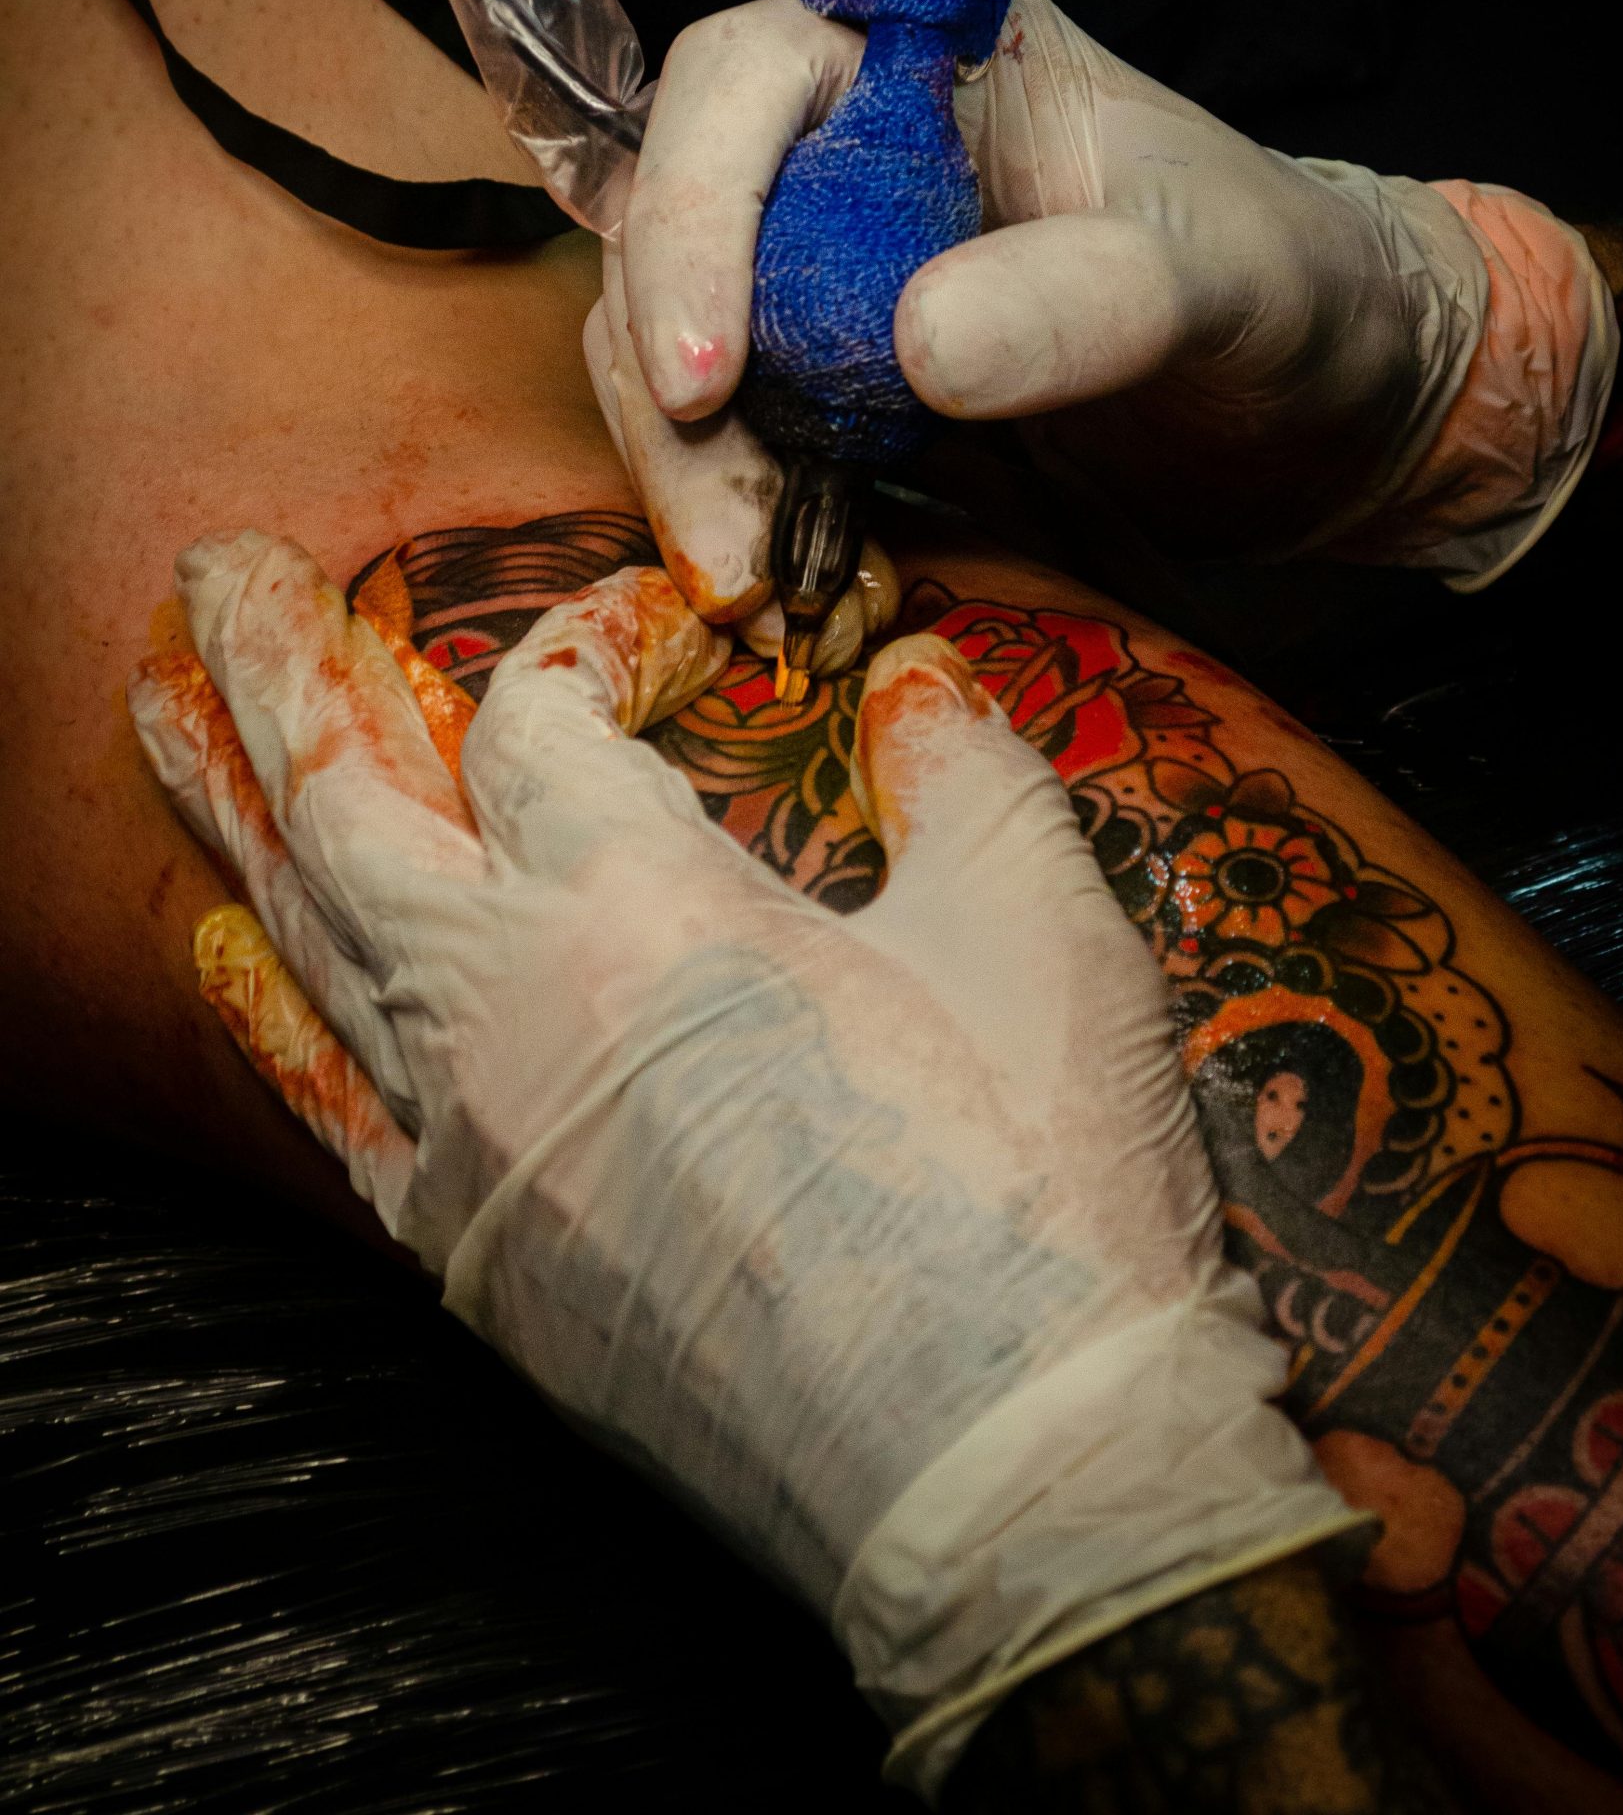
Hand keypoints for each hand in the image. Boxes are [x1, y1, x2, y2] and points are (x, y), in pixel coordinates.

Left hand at [130, 535, 1360, 1797]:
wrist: (1003, 1476)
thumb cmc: (1033, 1187)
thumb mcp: (1040, 929)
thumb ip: (958, 767)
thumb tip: (911, 671)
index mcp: (638, 905)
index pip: (543, 718)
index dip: (596, 641)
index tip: (675, 637)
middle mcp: (507, 1008)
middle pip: (341, 795)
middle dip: (274, 663)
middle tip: (220, 566)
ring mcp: (468, 1141)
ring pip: (300, 931)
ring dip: (225, 801)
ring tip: (163, 700)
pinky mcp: (475, 1260)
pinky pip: (320, 1112)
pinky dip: (262, 1013)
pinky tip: (219, 952)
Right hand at [599, 0, 1612, 591]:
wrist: (1317, 401)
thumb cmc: (1283, 289)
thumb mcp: (1218, 280)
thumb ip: (1088, 295)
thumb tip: (918, 346)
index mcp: (921, 44)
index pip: (741, 83)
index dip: (695, 216)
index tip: (708, 375)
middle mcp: (840, 135)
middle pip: (670, 223)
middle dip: (668, 382)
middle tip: (727, 539)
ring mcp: (818, 257)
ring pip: (668, 337)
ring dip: (685, 463)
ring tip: (749, 583)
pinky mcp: (822, 369)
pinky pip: (723, 423)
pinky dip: (728, 498)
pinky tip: (781, 577)